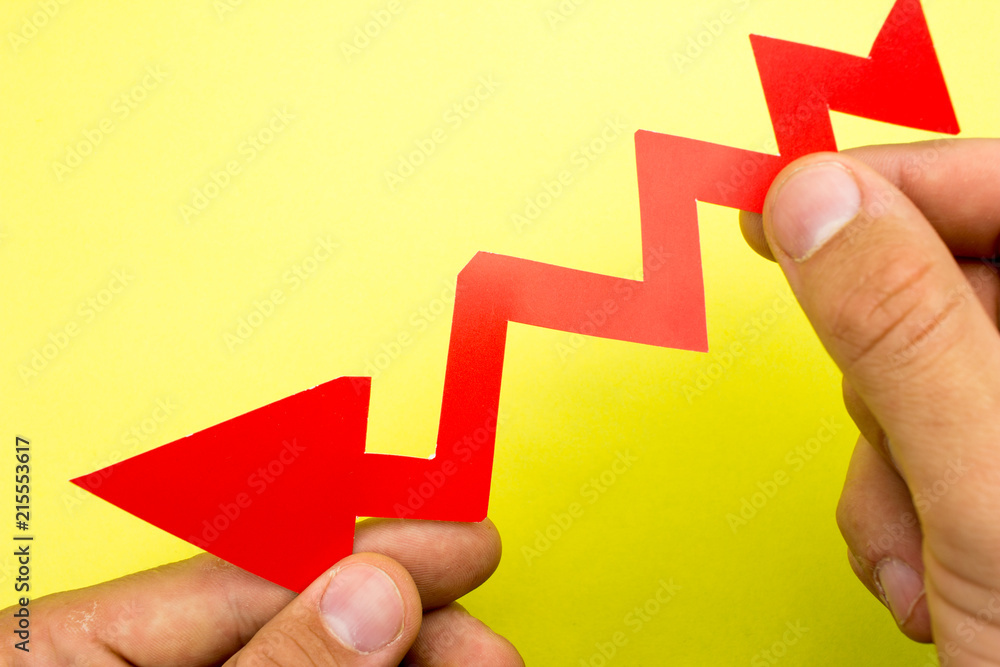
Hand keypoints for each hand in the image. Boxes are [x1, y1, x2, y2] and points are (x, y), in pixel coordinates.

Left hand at [2, 518, 522, 664]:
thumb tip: (376, 588)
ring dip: (398, 666)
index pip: (247, 570)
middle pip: (286, 619)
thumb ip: (277, 666)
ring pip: (304, 665)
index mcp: (59, 647)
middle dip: (403, 623)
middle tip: (488, 642)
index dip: (372, 549)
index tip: (461, 542)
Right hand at [740, 138, 999, 663]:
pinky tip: (922, 563)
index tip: (794, 201)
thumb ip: (905, 334)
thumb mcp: (989, 494)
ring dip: (883, 458)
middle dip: (886, 371)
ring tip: (915, 542)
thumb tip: (820, 206)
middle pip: (954, 289)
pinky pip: (917, 441)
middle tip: (890, 432)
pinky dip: (891, 502)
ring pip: (921, 374)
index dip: (897, 187)